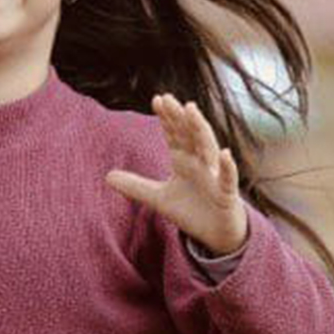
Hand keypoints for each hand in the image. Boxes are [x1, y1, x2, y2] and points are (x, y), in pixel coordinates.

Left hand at [106, 93, 247, 254]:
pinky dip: (226, 166)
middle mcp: (200, 163)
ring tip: (192, 110)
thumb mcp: (159, 198)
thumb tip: (107, 176)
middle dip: (179, 117)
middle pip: (189, 135)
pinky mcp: (226, 194)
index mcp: (184, 161)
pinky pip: (227, 179)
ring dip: (200, 129)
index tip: (157, 99)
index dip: (167, 118)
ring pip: (208, 149)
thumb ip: (136, 186)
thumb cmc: (192, 211)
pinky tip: (225, 153)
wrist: (217, 235)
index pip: (174, 135)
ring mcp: (214, 177)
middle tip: (169, 98)